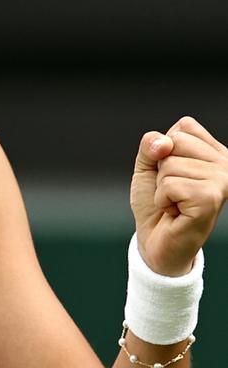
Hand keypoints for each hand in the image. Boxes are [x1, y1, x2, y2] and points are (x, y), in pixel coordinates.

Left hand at [130, 116, 227, 275]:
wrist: (155, 241)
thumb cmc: (155, 203)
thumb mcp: (148, 166)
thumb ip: (151, 145)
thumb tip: (164, 143)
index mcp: (214, 152)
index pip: (185, 126)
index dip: (165, 149)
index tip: (172, 173)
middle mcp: (225, 165)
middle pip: (176, 142)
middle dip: (161, 168)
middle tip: (172, 191)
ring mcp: (222, 181)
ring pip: (170, 164)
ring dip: (161, 187)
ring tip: (174, 203)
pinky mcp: (211, 199)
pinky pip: (170, 184)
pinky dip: (163, 199)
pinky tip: (175, 212)